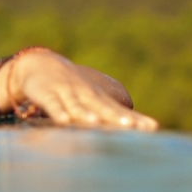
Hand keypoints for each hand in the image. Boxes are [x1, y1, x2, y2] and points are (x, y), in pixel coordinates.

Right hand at [3, 49, 157, 130]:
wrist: (39, 64)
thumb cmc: (70, 87)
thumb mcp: (89, 98)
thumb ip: (107, 112)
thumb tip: (133, 127)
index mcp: (98, 97)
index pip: (119, 109)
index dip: (135, 118)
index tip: (152, 127)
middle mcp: (86, 94)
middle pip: (103, 107)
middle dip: (116, 116)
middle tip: (131, 126)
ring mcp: (66, 93)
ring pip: (78, 105)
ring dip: (86, 114)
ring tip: (96, 123)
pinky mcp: (47, 94)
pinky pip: (53, 104)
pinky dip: (58, 112)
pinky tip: (64, 121)